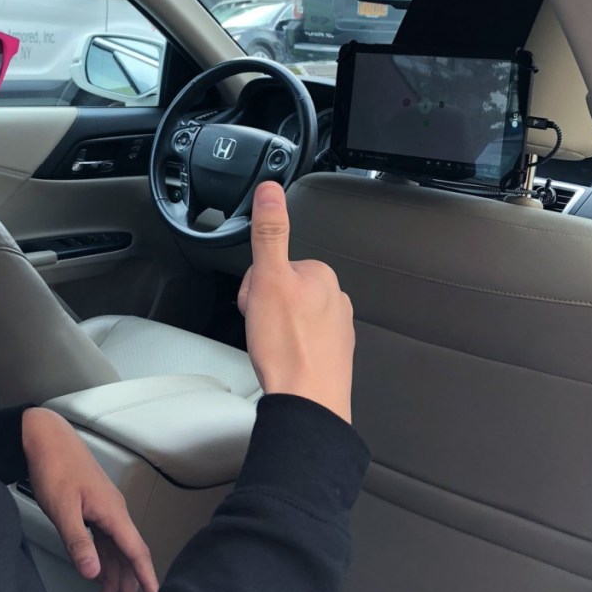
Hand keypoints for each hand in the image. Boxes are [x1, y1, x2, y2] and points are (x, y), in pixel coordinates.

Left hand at [21, 407, 158, 591]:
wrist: (46, 437)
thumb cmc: (55, 467)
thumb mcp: (62, 508)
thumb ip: (78, 541)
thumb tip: (94, 573)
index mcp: (112, 512)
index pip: (135, 552)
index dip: (146, 578)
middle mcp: (114, 512)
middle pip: (128, 555)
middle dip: (129, 586)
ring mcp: (104, 510)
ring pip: (116, 550)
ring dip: (114, 577)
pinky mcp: (93, 508)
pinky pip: (105, 540)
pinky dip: (103, 561)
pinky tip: (97, 575)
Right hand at [237, 181, 354, 421]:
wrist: (308, 401)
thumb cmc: (287, 345)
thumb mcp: (268, 279)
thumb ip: (269, 232)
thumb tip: (270, 190)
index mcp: (321, 274)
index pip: (272, 266)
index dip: (253, 286)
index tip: (255, 305)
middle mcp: (335, 297)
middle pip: (281, 290)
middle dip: (263, 307)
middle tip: (262, 329)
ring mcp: (337, 327)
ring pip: (290, 316)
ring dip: (274, 329)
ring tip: (272, 348)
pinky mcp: (333, 353)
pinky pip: (301, 340)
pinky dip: (288, 348)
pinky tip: (284, 360)